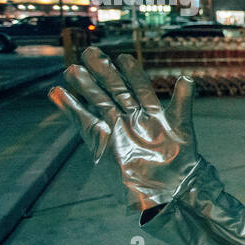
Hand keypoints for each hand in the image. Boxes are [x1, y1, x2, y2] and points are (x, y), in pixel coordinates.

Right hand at [49, 46, 199, 210]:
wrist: (168, 192)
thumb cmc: (179, 163)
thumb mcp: (182, 129)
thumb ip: (182, 103)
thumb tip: (187, 77)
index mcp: (153, 115)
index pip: (140, 88)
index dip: (133, 73)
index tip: (123, 57)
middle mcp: (133, 120)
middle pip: (116, 91)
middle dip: (104, 72)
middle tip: (90, 52)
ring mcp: (117, 131)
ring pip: (99, 104)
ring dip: (85, 87)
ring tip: (71, 69)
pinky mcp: (102, 144)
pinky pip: (84, 124)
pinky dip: (70, 109)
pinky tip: (57, 94)